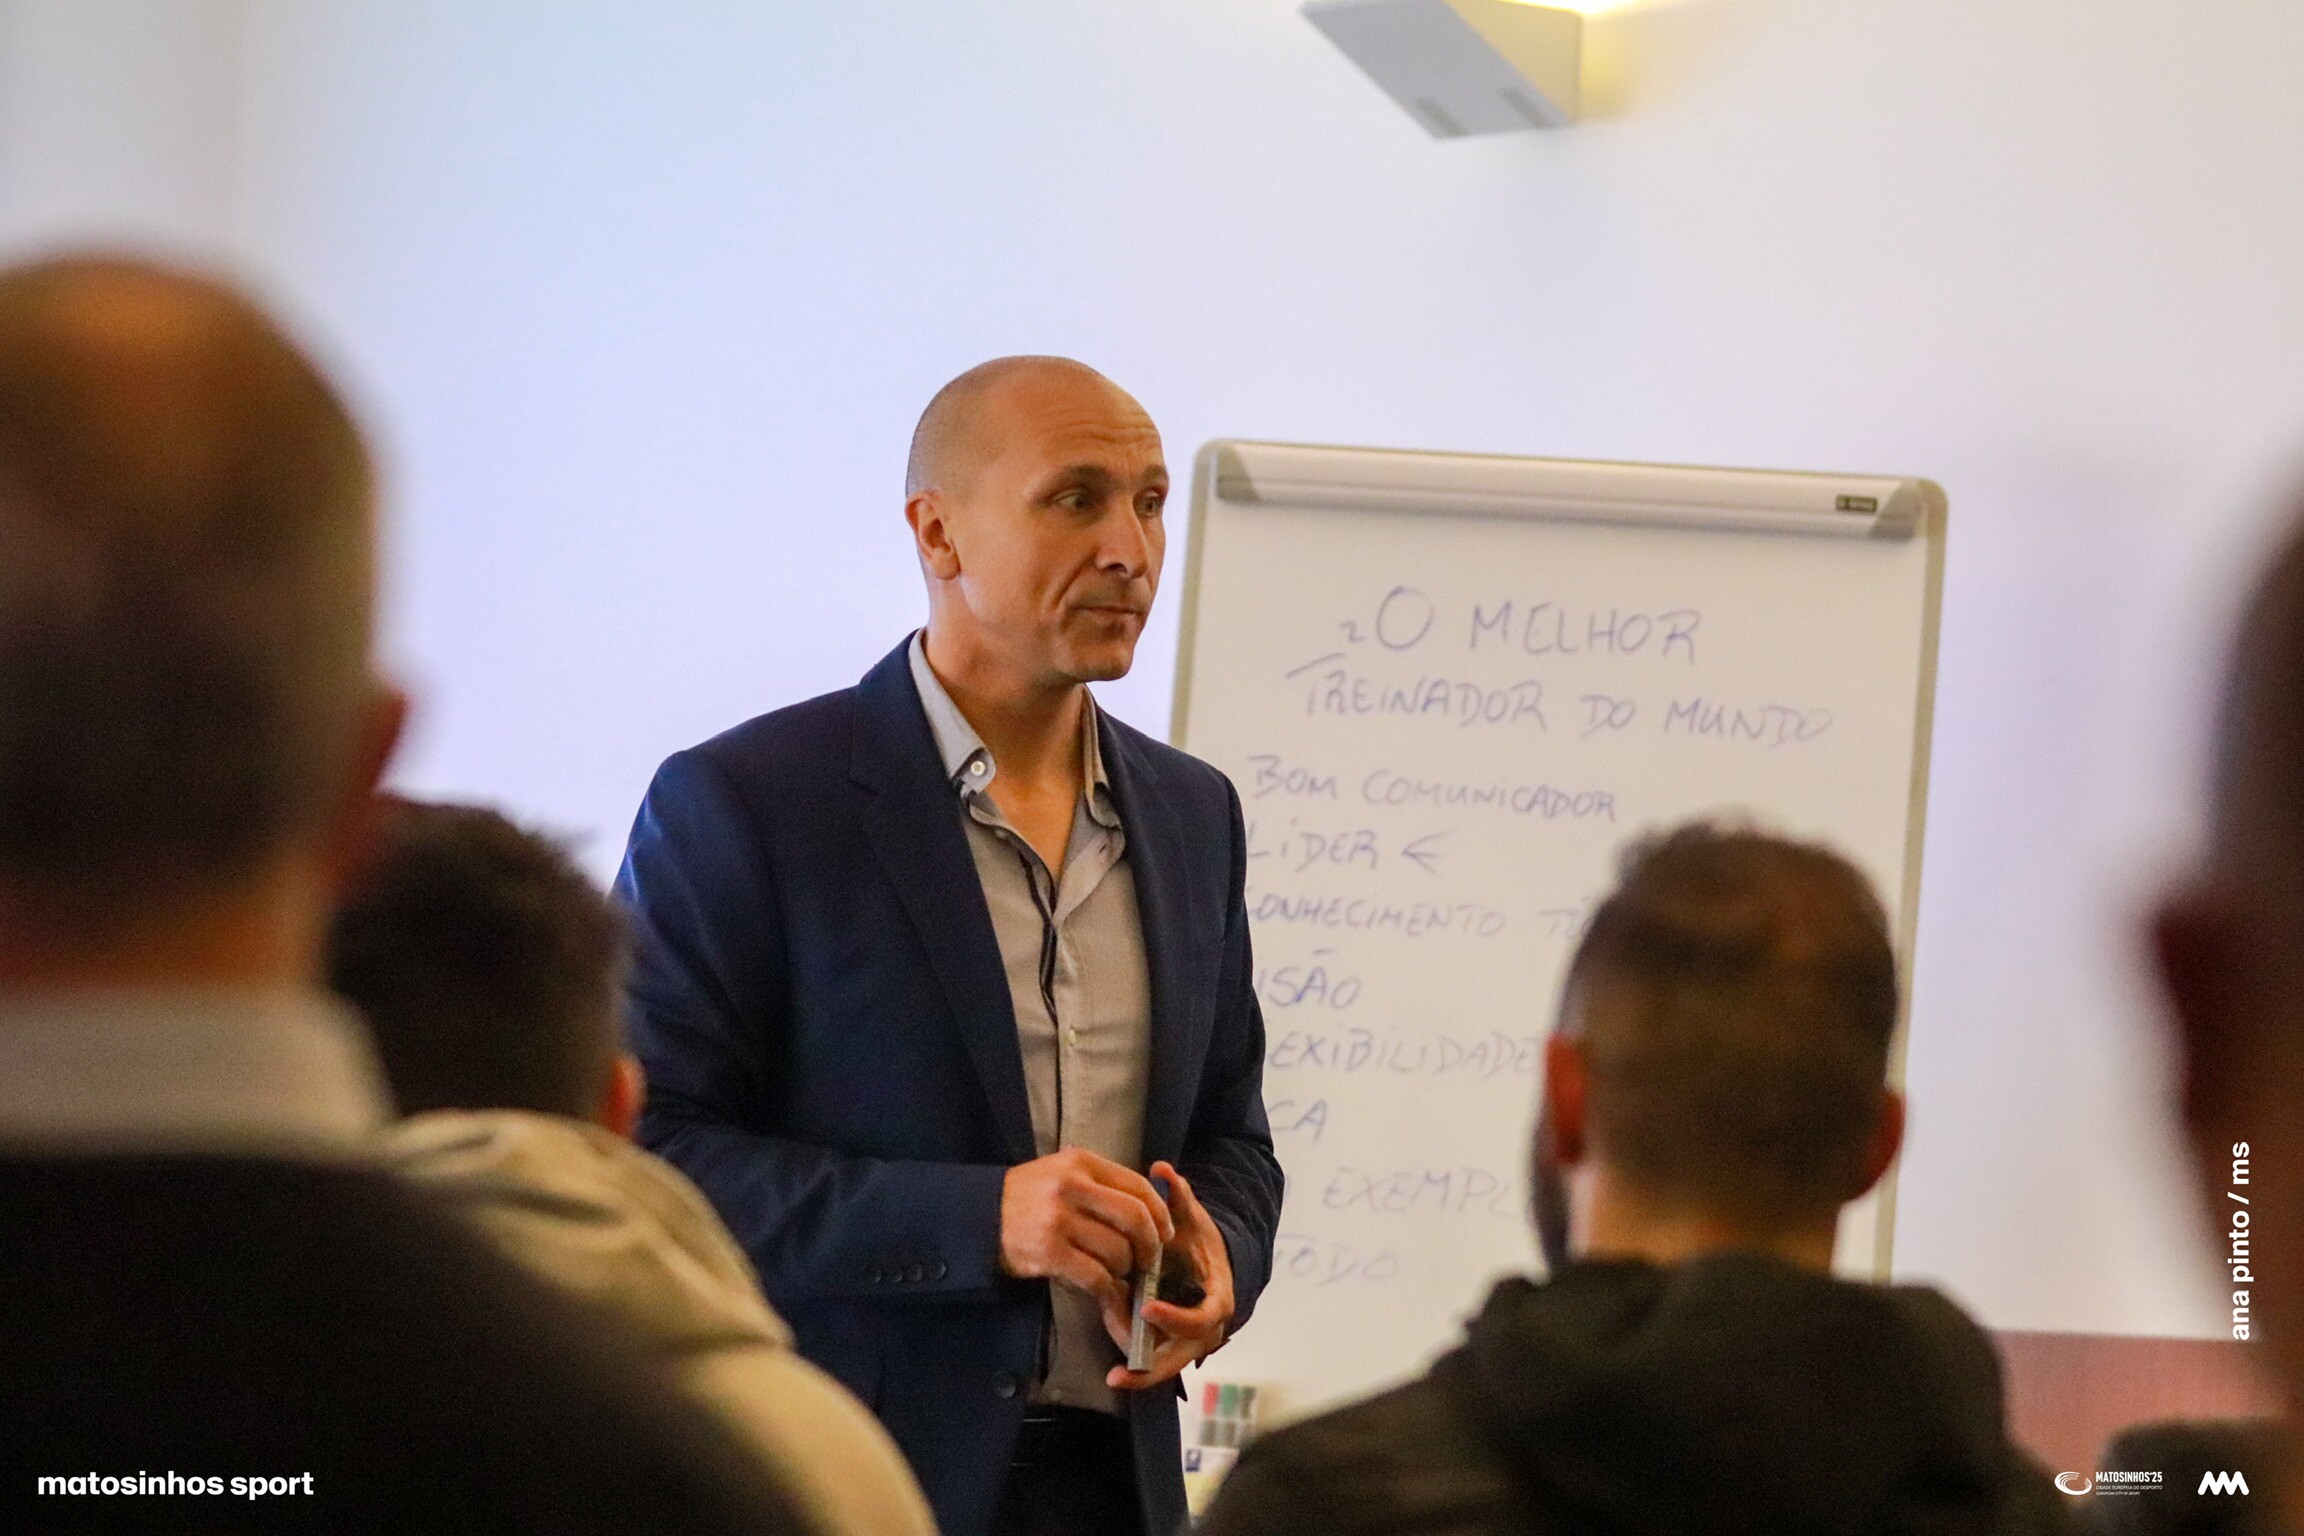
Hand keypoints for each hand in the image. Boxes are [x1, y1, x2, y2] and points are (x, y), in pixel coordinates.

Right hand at [999, 1147, 1174, 1307]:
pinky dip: (1107, 1288)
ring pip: (1118, 1251)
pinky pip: (1095, 1276)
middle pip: (1135, 1217)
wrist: (977, 1218)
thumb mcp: (1061, 1172)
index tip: (1165, 1232)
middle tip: (1150, 1260)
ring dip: (1125, 1269)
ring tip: (1118, 1272)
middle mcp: (1071, 1187)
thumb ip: (1101, 1182)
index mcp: (1080, 1163)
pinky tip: (1105, 1289)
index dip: (1160, 1212)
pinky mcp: (1049, 1253)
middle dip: (1151, 1244)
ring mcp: (1059, 1220)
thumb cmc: (1027, 1197)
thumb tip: (1150, 1205)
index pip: (1137, 1185)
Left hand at [1102, 1162, 1234, 1390]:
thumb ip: (1178, 1195)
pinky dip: (1139, 1367)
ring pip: (1168, 1364)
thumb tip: (1162, 1168)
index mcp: (1217, 1296)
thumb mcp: (1190, 1218)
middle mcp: (1207, 1326)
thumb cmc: (1198, 1241)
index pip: (1204, 1316)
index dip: (1178, 1316)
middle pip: (1184, 1355)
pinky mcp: (1172, 1345)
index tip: (1148, 1307)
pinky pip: (1157, 1362)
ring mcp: (1189, 1339)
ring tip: (1115, 1376)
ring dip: (1144, 1371)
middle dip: (1155, 1365)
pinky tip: (1114, 1374)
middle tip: (1123, 1368)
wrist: (1207, 1262)